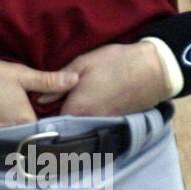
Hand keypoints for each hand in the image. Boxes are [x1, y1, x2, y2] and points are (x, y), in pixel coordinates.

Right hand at [0, 59, 79, 129]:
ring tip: (16, 121)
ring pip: (14, 138)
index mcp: (25, 120)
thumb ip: (48, 80)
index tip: (53, 117)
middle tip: (36, 119)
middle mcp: (12, 134)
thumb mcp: (19, 74)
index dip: (50, 122)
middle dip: (36, 131)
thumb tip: (75, 80)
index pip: (46, 127)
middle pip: (30, 136)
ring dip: (19, 134)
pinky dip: (2, 133)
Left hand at [35, 42, 169, 117]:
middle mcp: (89, 122)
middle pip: (66, 127)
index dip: (43, 116)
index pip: (51, 121)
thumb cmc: (115, 62)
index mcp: (77, 108)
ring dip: (72, 120)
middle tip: (52, 106)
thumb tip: (40, 97)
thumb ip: (59, 81)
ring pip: (80, 127)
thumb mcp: (83, 64)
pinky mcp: (115, 122)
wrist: (153, 69)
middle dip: (57, 120)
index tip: (37, 110)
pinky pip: (94, 124)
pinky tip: (88, 105)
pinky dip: (88, 118)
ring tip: (69, 105)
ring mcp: (104, 124)